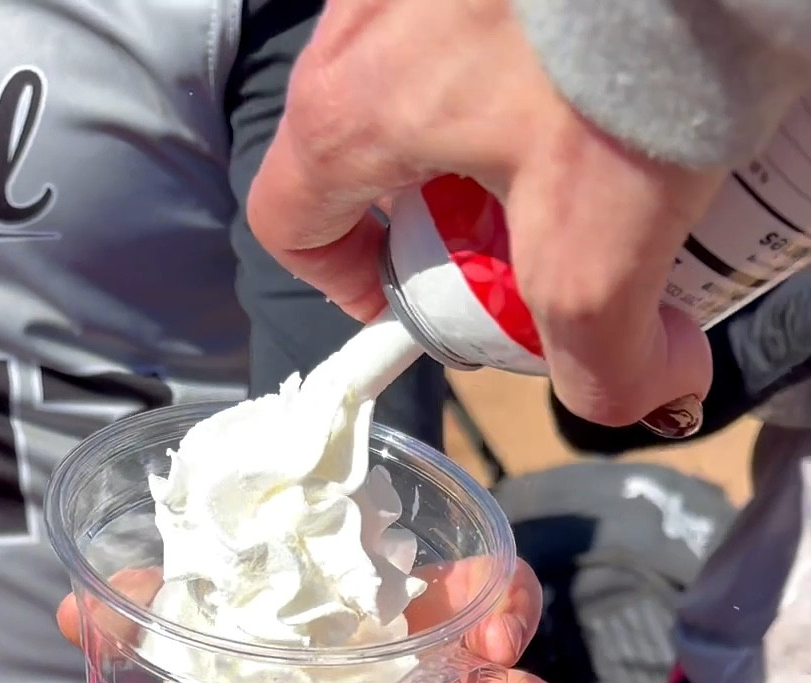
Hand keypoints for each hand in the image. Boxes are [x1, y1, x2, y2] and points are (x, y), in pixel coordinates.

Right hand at [247, 0, 719, 426]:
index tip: (409, 303)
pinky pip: (488, 15)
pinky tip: (605, 72)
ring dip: (490, 126)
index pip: (288, 218)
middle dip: (441, 210)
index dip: (344, 282)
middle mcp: (367, 17)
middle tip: (522, 235)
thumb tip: (650, 388)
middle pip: (368, 146)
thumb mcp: (601, 251)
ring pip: (429, 70)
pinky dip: (534, 54)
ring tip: (581, 144)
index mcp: (351, 108)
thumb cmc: (617, 53)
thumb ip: (607, 357)